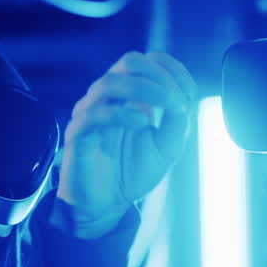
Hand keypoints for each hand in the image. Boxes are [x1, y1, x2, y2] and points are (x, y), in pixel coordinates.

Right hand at [57, 50, 195, 236]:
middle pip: (129, 61)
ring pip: (110, 82)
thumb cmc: (133, 172)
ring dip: (144, 89)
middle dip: (158, 75)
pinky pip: (94, 113)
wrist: (107, 205)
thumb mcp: (168, 146)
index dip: (173, 70)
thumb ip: (178, 121)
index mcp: (129, 95)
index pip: (148, 62)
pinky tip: (143, 124)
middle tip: (176, 101)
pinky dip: (122, 114)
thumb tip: (183, 100)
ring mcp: (90, 112)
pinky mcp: (77, 134)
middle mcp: (108, 98)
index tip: (190, 93)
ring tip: (167, 107)